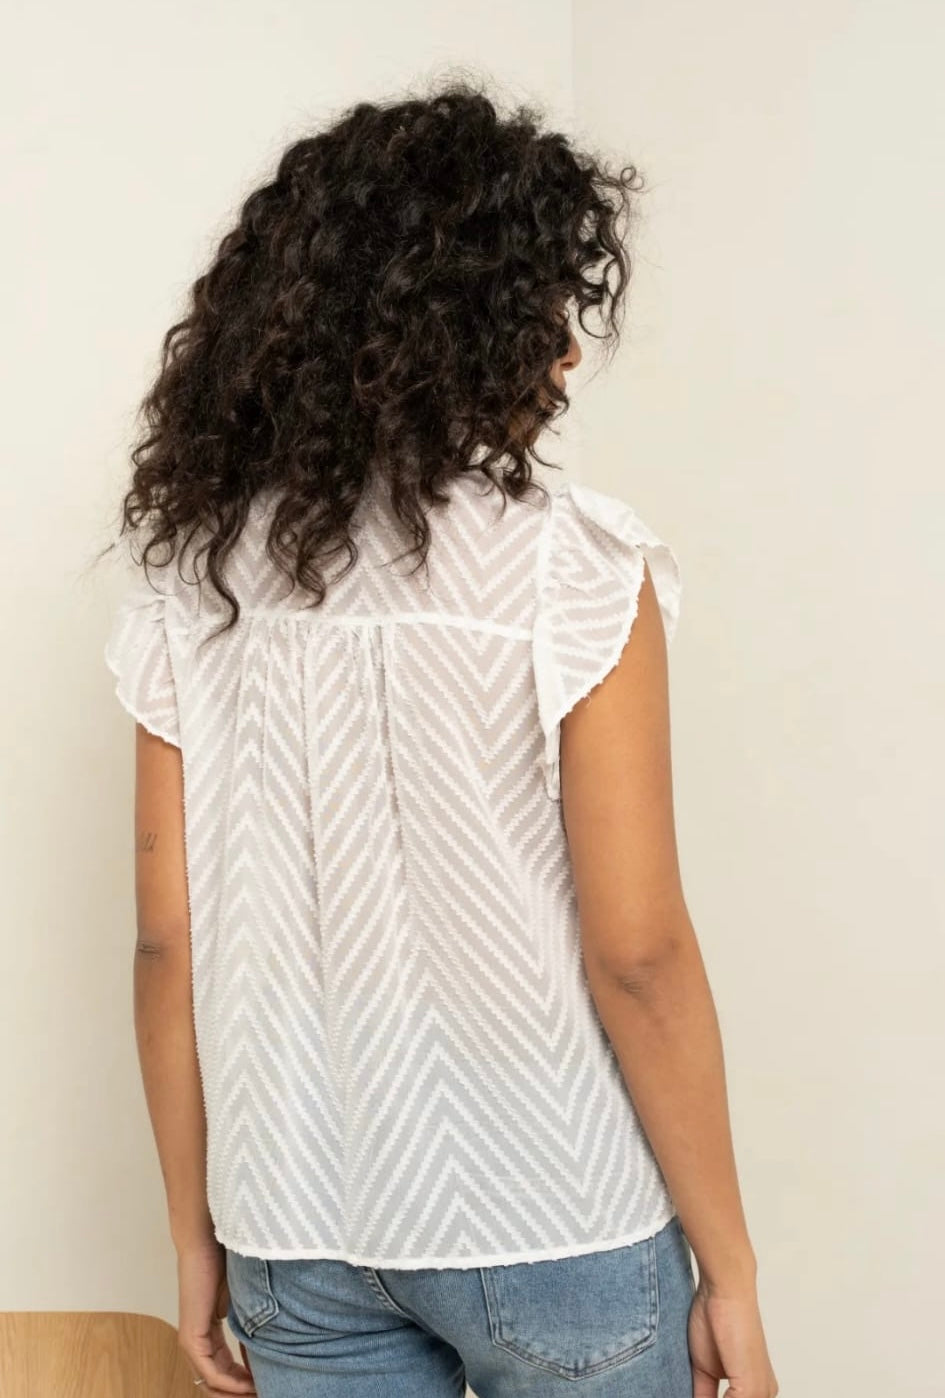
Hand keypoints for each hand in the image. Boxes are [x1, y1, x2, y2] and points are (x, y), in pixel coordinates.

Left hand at [176, 1238, 257, 1394]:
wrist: (208, 1241)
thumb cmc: (226, 1261)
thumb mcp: (245, 1301)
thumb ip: (252, 1327)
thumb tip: (271, 1351)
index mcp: (209, 1334)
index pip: (226, 1370)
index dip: (247, 1383)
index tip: (268, 1386)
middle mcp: (198, 1342)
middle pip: (219, 1382)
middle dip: (243, 1393)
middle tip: (267, 1395)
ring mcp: (192, 1342)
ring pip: (213, 1383)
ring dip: (237, 1393)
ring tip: (260, 1395)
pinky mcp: (190, 1338)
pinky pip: (210, 1372)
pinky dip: (229, 1383)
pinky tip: (248, 1386)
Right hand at [687, 1277, 778, 1397]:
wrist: (725, 1292)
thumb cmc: (715, 1319)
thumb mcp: (705, 1369)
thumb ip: (704, 1394)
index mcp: (755, 1391)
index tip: (700, 1395)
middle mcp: (764, 1394)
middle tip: (697, 1394)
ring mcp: (760, 1394)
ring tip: (697, 1393)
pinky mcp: (752, 1388)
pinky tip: (698, 1397)